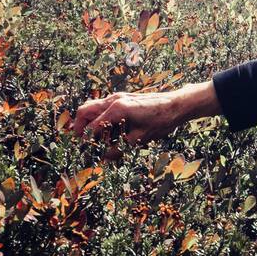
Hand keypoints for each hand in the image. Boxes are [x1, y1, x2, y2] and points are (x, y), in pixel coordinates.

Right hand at [72, 81, 220, 154]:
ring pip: (92, 107)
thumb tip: (104, 158)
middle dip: (79, 127)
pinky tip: (108, 131)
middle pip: (85, 111)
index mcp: (117, 109)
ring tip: (94, 139)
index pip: (92, 127)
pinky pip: (103, 107)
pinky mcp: (123, 98)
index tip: (84, 153)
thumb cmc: (160, 121)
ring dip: (89, 122)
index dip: (87, 142)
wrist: (177, 105)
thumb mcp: (139, 139)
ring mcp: (118, 97)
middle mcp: (114, 100)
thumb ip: (119, 149)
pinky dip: (99, 118)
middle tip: (81, 143)